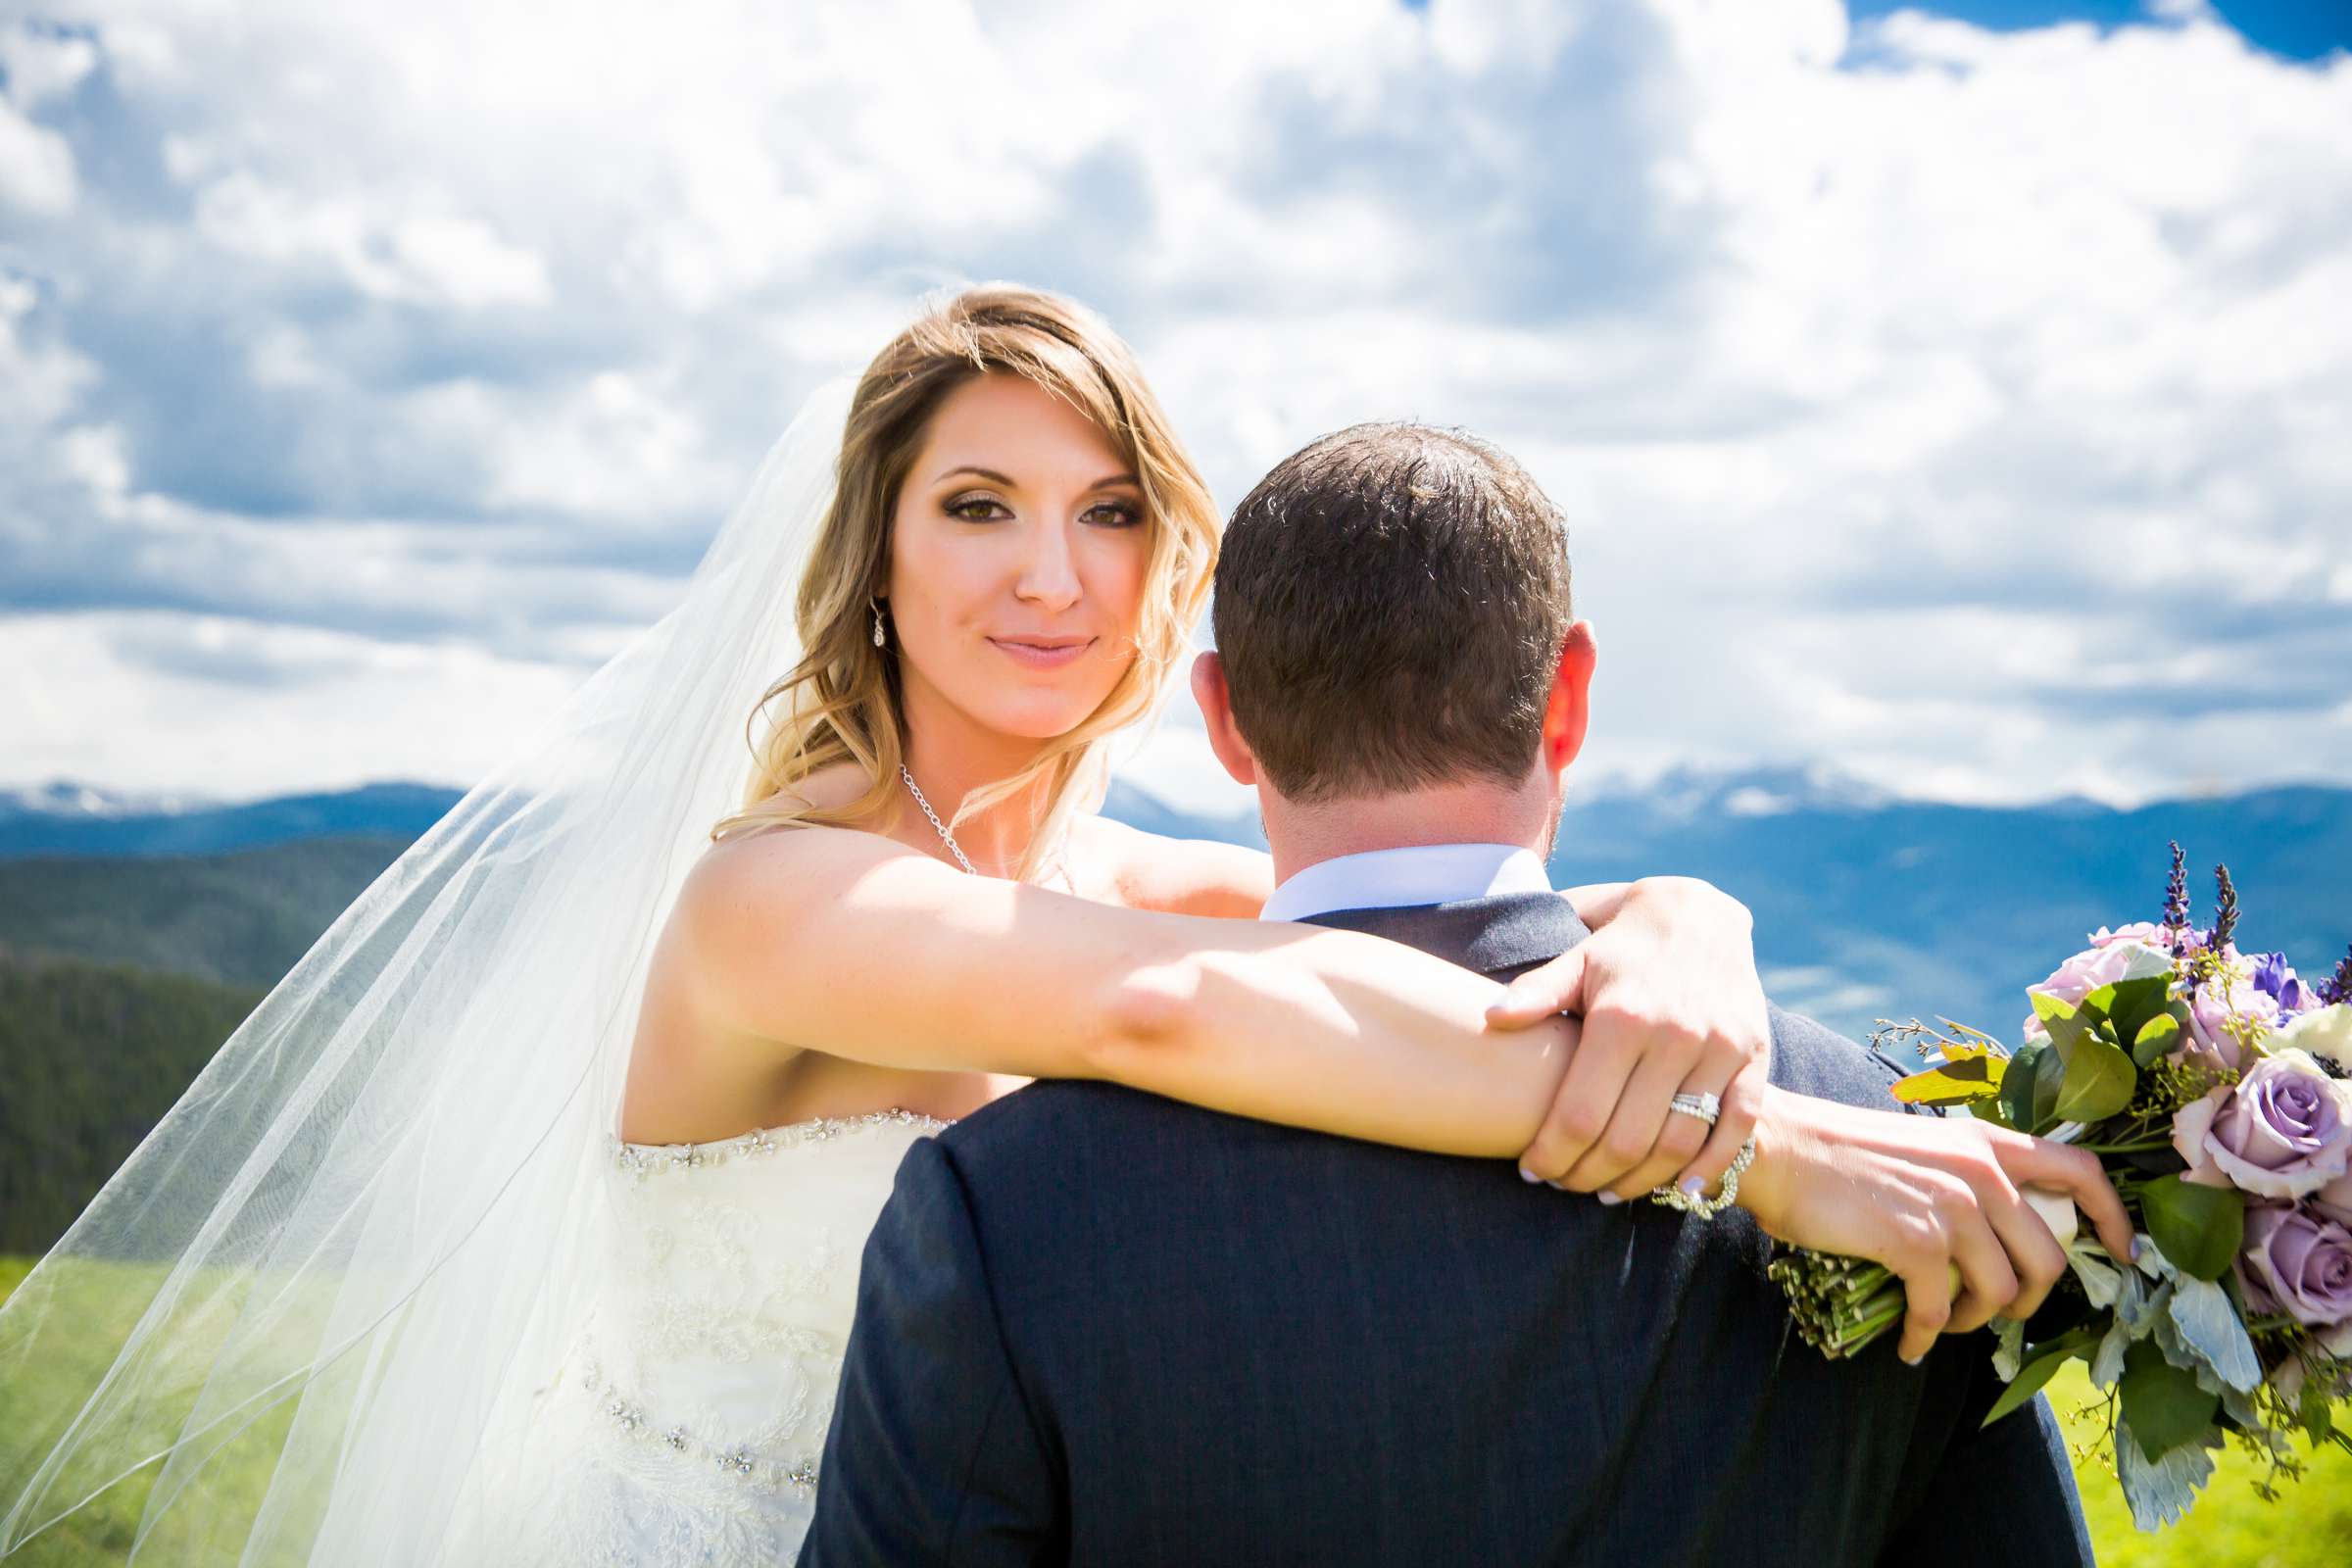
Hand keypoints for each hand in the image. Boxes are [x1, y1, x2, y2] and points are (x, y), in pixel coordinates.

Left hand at [1493, 877, 1769, 1201]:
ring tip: (1608, 1192)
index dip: (1552, 1153)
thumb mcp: (1575, 958)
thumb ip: (1537, 992)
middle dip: (1588, 1175)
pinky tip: (1680, 1190)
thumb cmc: (1621, 944)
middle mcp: (1674, 1035)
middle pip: (1627, 1139)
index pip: (1580, 1113)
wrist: (1699, 913)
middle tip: (1564, 1187)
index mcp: (1620, 1017)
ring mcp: (1719, 1049)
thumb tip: (1490, 1019)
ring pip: (1679, 1142)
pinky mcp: (1753, 1056)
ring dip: (1641, 1181)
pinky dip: (1711, 1166)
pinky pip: (1738, 1126)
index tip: (1531, 1171)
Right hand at [1737, 1088, 2138, 1363]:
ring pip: (2000, 1291)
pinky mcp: (1916, 1242)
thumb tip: (2001, 1232)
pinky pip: (1940, 1311)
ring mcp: (1953, 1207)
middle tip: (1997, 1310)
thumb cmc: (1839, 1150)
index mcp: (1987, 1142)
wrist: (1779, 1148)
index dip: (2113, 1218)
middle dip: (2028, 1299)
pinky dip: (1926, 1338)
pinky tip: (1909, 1345)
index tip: (2122, 1252)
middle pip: (2048, 1257)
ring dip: (1975, 1321)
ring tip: (1944, 1323)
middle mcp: (1981, 1171)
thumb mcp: (1923, 1146)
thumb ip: (1969, 1174)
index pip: (2081, 1174)